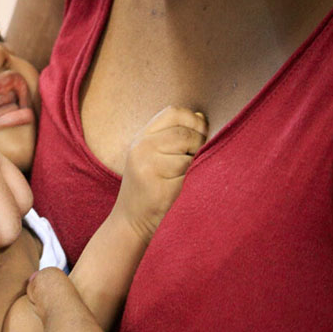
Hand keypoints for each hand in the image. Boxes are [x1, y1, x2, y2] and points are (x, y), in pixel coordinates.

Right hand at [114, 106, 206, 242]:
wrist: (130, 219)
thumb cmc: (149, 187)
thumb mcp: (153, 156)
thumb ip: (173, 136)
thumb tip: (202, 117)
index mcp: (141, 137)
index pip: (173, 112)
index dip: (193, 119)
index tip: (200, 133)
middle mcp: (141, 146)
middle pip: (183, 132)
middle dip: (197, 143)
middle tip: (194, 157)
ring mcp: (146, 162)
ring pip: (187, 151)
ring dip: (192, 161)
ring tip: (180, 173)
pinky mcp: (155, 180)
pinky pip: (185, 169)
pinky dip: (186, 177)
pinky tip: (174, 185)